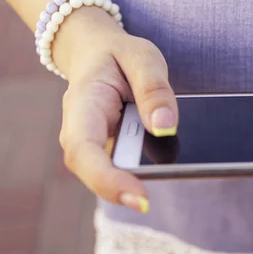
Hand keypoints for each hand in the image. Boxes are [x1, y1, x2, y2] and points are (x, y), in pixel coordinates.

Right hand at [53, 7, 177, 212]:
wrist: (97, 51)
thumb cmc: (118, 54)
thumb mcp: (142, 57)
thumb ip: (154, 89)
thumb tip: (166, 128)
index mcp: (83, 104)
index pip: (84, 150)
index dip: (107, 179)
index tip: (139, 197)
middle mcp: (79, 130)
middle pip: (91, 170)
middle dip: (118, 188)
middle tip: (148, 202)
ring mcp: (91, 143)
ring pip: (105, 173)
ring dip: (132, 181)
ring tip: (172, 176)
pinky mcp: (107, 148)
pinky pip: (120, 166)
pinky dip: (141, 171)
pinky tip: (173, 166)